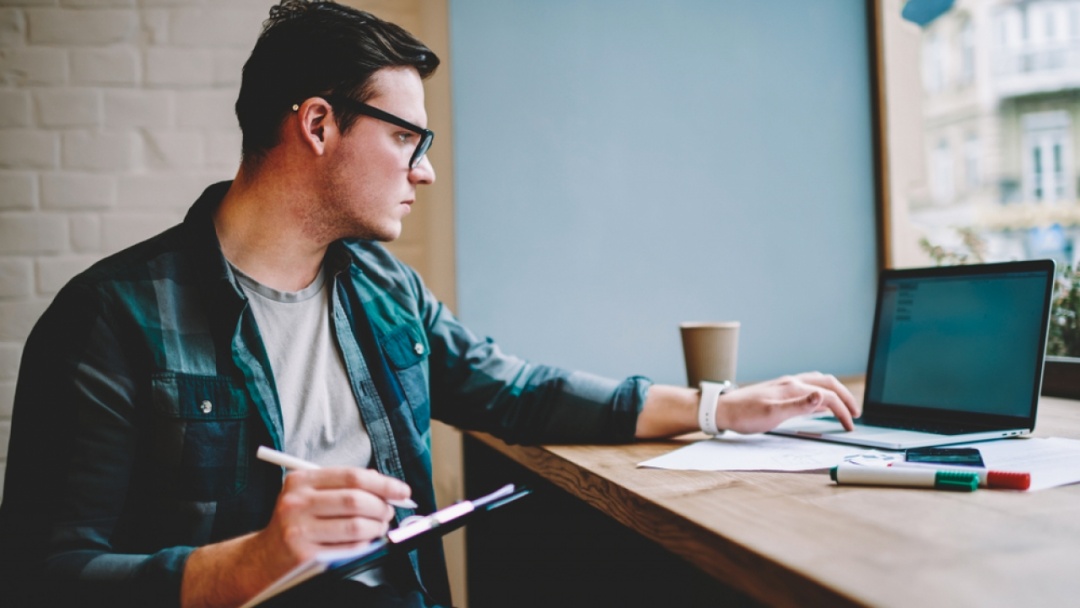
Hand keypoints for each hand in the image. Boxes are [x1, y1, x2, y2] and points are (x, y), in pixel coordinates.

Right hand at [251, 467, 412, 575]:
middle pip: (356, 500)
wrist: (263, 557)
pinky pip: (349, 549)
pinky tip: (365, 541)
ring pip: (355, 526)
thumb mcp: (309, 494)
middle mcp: (297, 503)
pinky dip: (365, 545)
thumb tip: (386, 486)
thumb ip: (343, 486)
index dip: (383, 483)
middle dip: (382, 507)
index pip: (352, 476)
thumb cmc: (296, 521)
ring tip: (379, 527)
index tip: (402, 490)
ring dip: (377, 527)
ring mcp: (299, 530)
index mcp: (301, 481)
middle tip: (389, 511)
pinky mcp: (305, 555)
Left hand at [714, 372, 860, 433]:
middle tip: (856, 414)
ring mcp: (786, 385)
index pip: (828, 396)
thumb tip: (823, 397)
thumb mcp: (773, 414)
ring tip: (844, 407)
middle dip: (846, 397)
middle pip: (828, 383)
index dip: (843, 411)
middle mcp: (792, 382)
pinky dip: (820, 395)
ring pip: (819, 383)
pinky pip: (808, 388)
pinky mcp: (780, 391)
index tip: (850, 427)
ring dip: (835, 393)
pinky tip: (820, 405)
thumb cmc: (745, 415)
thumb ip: (799, 406)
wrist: (722, 410)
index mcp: (793, 387)